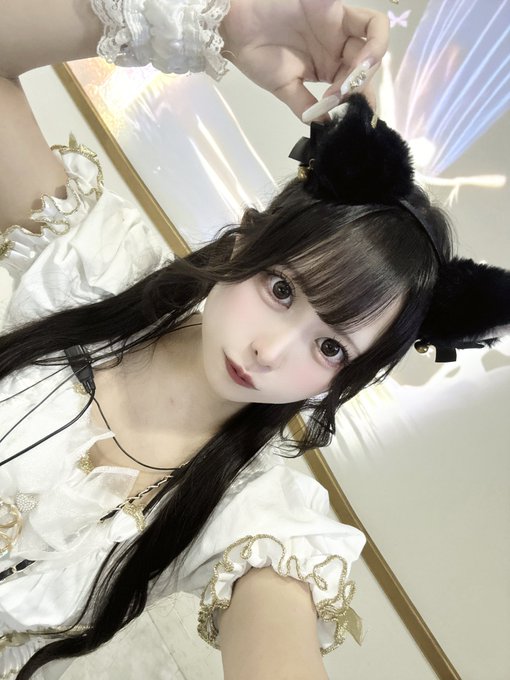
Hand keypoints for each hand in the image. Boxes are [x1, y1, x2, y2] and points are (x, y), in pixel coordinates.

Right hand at [220, 0, 388, 121]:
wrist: (238, 26)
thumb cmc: (257, 56)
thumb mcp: (283, 88)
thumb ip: (306, 106)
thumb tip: (328, 125)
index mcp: (328, 68)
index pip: (354, 87)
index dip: (358, 103)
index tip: (353, 119)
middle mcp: (338, 48)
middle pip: (367, 68)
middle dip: (362, 87)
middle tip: (346, 100)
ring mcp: (341, 28)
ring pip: (375, 45)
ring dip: (372, 65)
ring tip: (356, 81)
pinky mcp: (339, 10)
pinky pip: (371, 23)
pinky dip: (375, 43)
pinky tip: (359, 63)